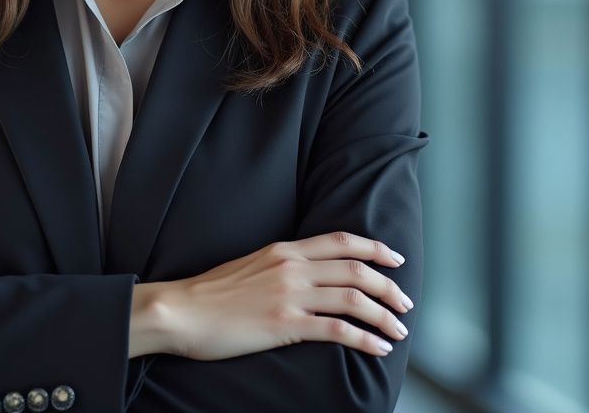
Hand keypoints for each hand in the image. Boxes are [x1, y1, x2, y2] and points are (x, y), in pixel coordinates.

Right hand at [160, 232, 412, 360]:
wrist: (183, 309)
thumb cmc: (212, 293)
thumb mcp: (251, 265)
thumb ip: (281, 266)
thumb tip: (306, 276)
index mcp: (284, 250)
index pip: (339, 241)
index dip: (373, 248)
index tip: (395, 259)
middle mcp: (291, 267)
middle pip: (354, 270)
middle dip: (387, 286)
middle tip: (405, 303)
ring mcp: (289, 295)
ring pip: (353, 299)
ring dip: (383, 314)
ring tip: (399, 329)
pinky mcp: (285, 324)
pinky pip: (337, 330)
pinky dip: (364, 338)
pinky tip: (377, 347)